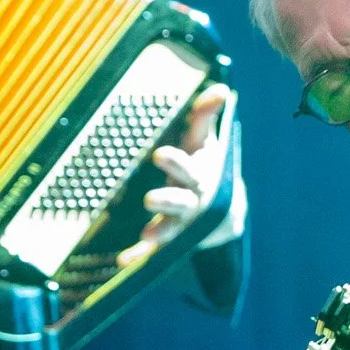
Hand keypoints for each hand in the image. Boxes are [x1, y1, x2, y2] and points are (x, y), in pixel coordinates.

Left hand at [118, 83, 236, 267]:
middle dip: (170, 191)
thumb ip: (207, 117)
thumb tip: (220, 89)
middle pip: (182, 194)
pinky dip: (141, 255)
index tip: (160, 153)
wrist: (224, 215)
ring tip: (148, 227)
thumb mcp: (207, 143)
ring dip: (160, 226)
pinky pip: (155, 248)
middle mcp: (192, 197)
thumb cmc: (207, 168)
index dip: (178, 157)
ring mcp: (181, 219)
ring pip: (171, 223)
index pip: (190, 160)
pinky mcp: (169, 237)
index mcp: (200, 171)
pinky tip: (124, 261)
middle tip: (154, 185)